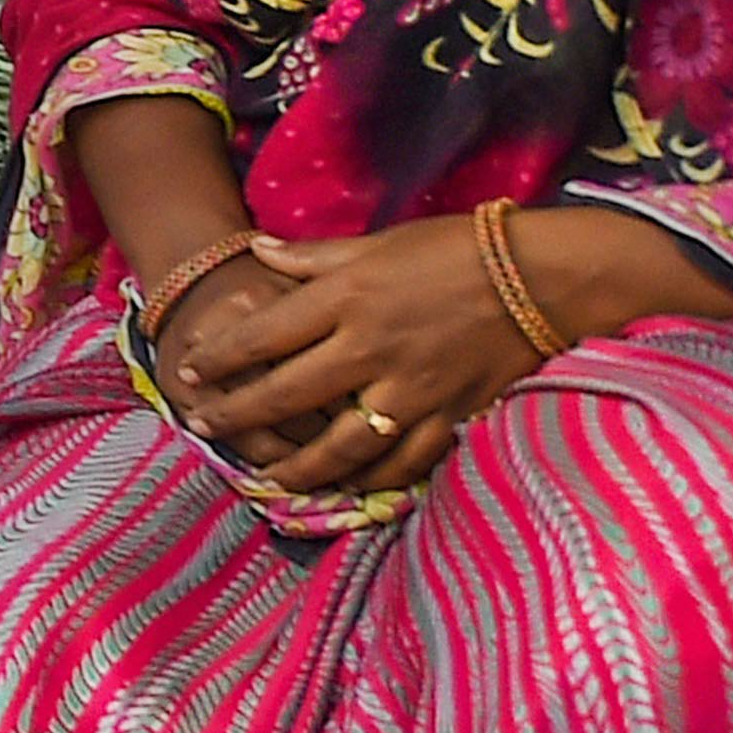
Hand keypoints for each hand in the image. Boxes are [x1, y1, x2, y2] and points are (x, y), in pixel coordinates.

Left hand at [156, 219, 534, 497]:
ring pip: (339, 445)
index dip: (220, 358)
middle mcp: (369, 348)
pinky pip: (402, 462)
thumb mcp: (379, 241)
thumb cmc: (457, 248)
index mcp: (348, 297)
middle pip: (287, 394)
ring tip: (264, 479)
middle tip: (202, 427)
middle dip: (237, 415)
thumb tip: (258, 251)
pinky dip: (371, 481)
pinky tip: (345, 490)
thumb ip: (315, 257)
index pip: (263, 335)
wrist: (543, 277)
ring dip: (296, 467)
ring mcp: (410, 390)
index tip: (189, 371)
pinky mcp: (448, 416)